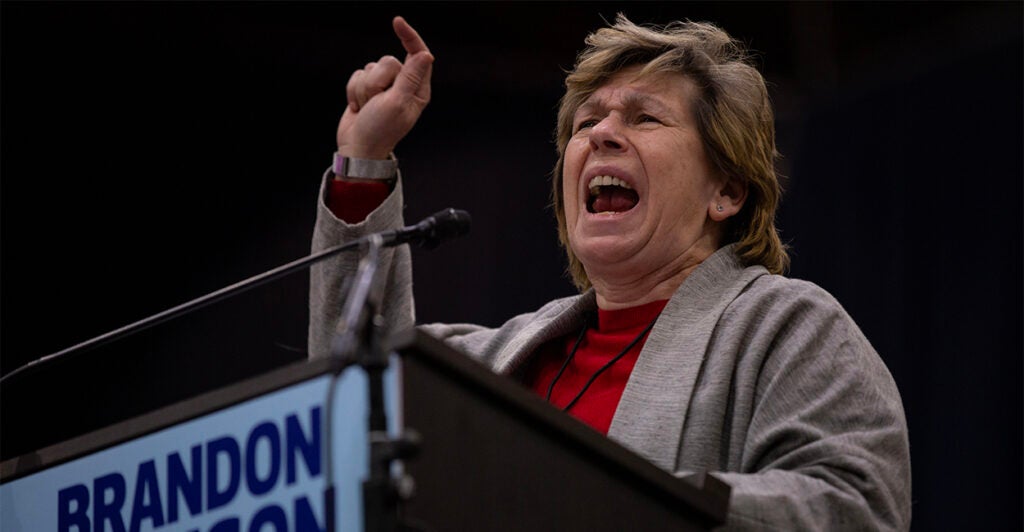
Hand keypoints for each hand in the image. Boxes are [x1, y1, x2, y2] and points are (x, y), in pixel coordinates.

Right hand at [336, 16, 433, 159]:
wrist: (357, 147)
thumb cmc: (380, 130)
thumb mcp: (397, 103)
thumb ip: (410, 77)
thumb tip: (426, 54)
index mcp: (417, 89)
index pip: (417, 55)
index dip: (409, 37)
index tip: (397, 22)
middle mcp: (403, 86)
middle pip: (388, 61)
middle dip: (377, 81)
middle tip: (377, 102)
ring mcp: (384, 87)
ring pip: (370, 68)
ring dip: (364, 89)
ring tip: (367, 107)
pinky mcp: (367, 88)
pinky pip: (356, 75)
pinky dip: (353, 91)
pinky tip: (358, 107)